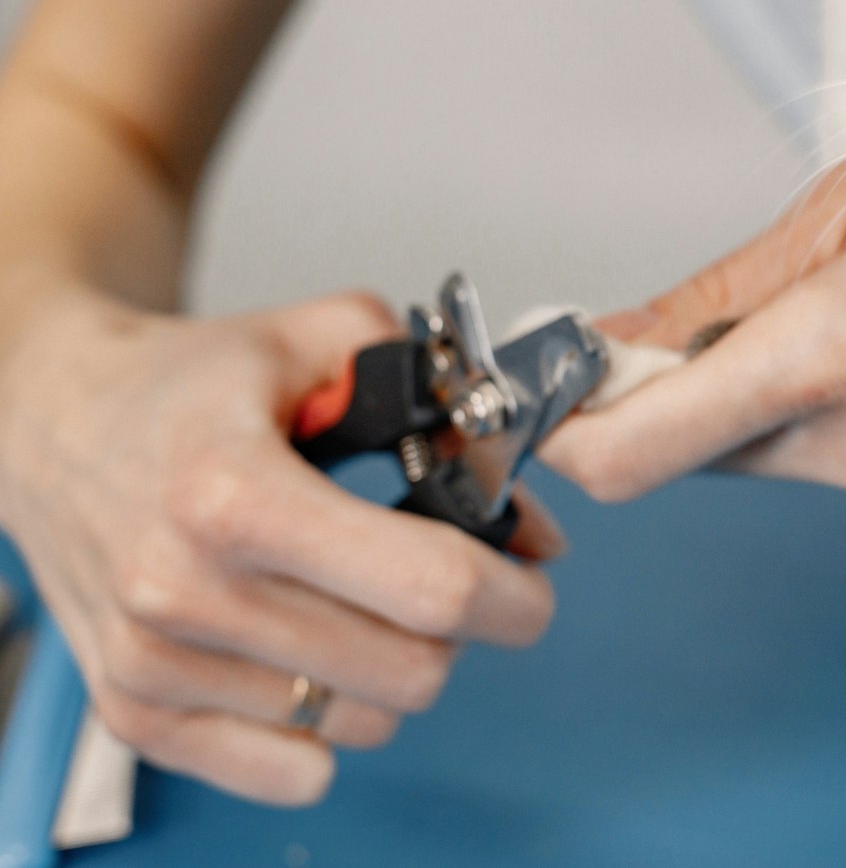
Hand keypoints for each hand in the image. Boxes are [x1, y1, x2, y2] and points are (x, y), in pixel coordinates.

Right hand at [0, 286, 561, 804]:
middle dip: (460, 628)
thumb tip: (529, 519)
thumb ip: (445, 401)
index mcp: (238, 493)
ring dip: (390, 670)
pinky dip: (328, 725)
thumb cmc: (187, 384)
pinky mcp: (134, 713)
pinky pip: (290, 771)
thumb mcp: (322, 338)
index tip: (529, 576)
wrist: (52, 421)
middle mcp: (188, 589)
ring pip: (362, 722)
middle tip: (446, 580)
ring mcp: (156, 662)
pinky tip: (316, 654)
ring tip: (360, 598)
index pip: (429, 587)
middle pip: (409, 670)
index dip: (512, 590)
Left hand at [541, 155, 845, 503]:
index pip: (631, 452)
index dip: (561, 427)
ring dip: (734, 395)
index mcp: (824, 357)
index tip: (549, 377)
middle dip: (657, 392)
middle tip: (697, 315)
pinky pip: (806, 455)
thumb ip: (719, 288)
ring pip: (742, 454)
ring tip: (820, 312)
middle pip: (679, 452)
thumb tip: (607, 341)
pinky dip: (795, 408)